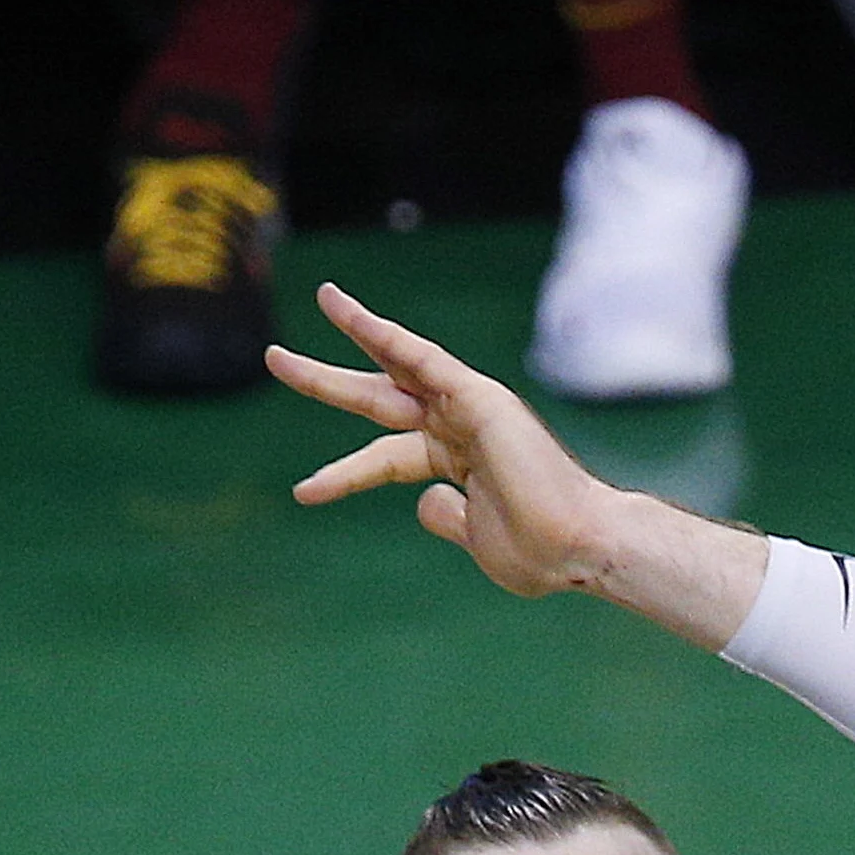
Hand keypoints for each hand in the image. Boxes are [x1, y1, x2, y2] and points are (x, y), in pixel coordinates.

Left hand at [272, 284, 625, 597]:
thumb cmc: (542, 552)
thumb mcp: (476, 539)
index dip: (342, 474)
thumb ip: (446, 517)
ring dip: (355, 331)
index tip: (303, 493)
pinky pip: (422, 357)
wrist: (579, 546)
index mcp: (456, 463)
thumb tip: (422, 501)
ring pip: (396, 367)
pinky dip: (385, 334)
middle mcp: (460, 428)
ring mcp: (470, 409)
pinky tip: (348, 313)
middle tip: (276, 359)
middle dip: (327, 382)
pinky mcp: (479, 397)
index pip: (384, 459)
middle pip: (379, 399)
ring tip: (317, 302)